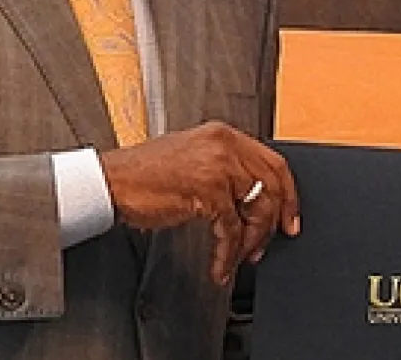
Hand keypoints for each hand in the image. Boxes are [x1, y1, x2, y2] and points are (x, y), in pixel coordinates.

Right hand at [98, 121, 300, 283]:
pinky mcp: (207, 189)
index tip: (290, 218)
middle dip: (275, 221)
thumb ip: (224, 171)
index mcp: (223, 136)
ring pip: (256, 208)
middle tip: (269, 244)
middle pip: (272, 185)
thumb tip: (253, 201)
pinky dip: (228, 253)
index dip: (288, 193)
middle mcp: (224, 145)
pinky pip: (231, 228)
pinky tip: (221, 264)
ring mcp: (217, 165)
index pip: (273, 162)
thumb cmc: (143, 176)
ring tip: (240, 257)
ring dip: (251, 241)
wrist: (110, 182)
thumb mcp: (192, 161)